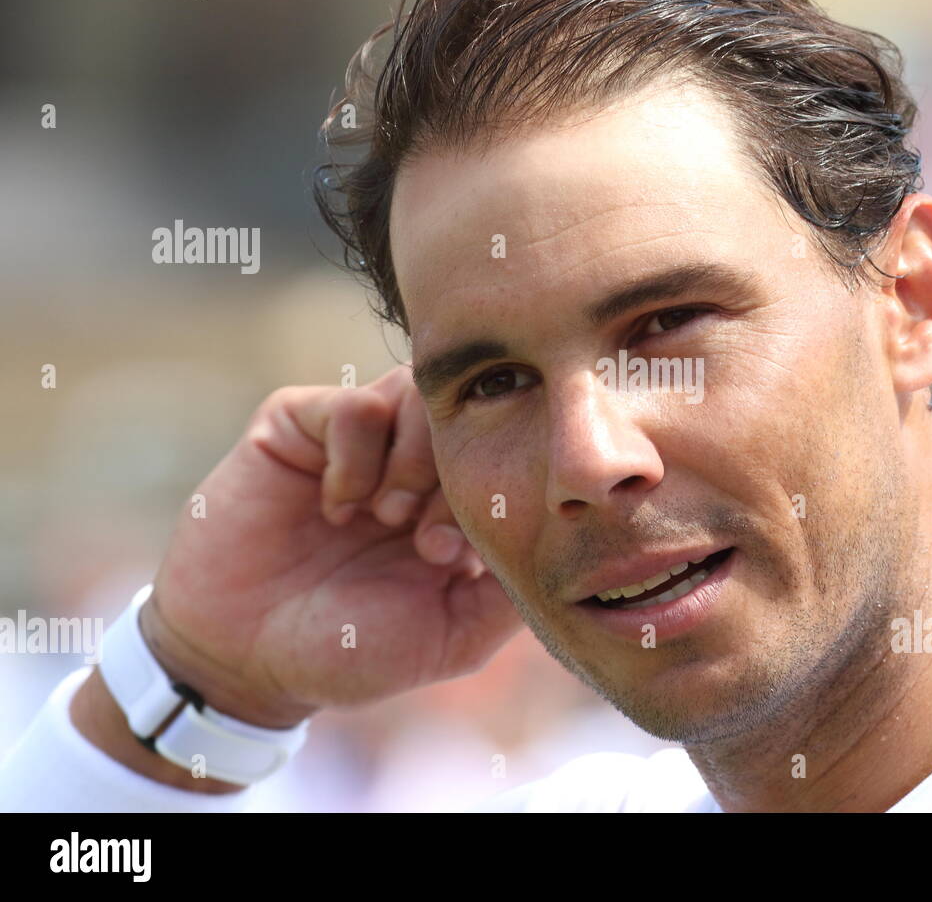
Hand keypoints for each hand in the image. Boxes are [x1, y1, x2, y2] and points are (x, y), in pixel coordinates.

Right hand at [142, 365, 522, 726]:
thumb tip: (569, 546)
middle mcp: (410, 461)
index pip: (506, 452)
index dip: (492, 493)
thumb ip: (508, 589)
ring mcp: (357, 441)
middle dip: (455, 473)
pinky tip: (337, 507)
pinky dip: (354, 457)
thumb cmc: (346, 651)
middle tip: (423, 540)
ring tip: (385, 517)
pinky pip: (352, 406)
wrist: (240, 660)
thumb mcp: (451, 634)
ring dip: (412, 457)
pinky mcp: (299, 427)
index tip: (450, 557)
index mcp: (453, 501)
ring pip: (416, 392)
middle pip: (467, 412)